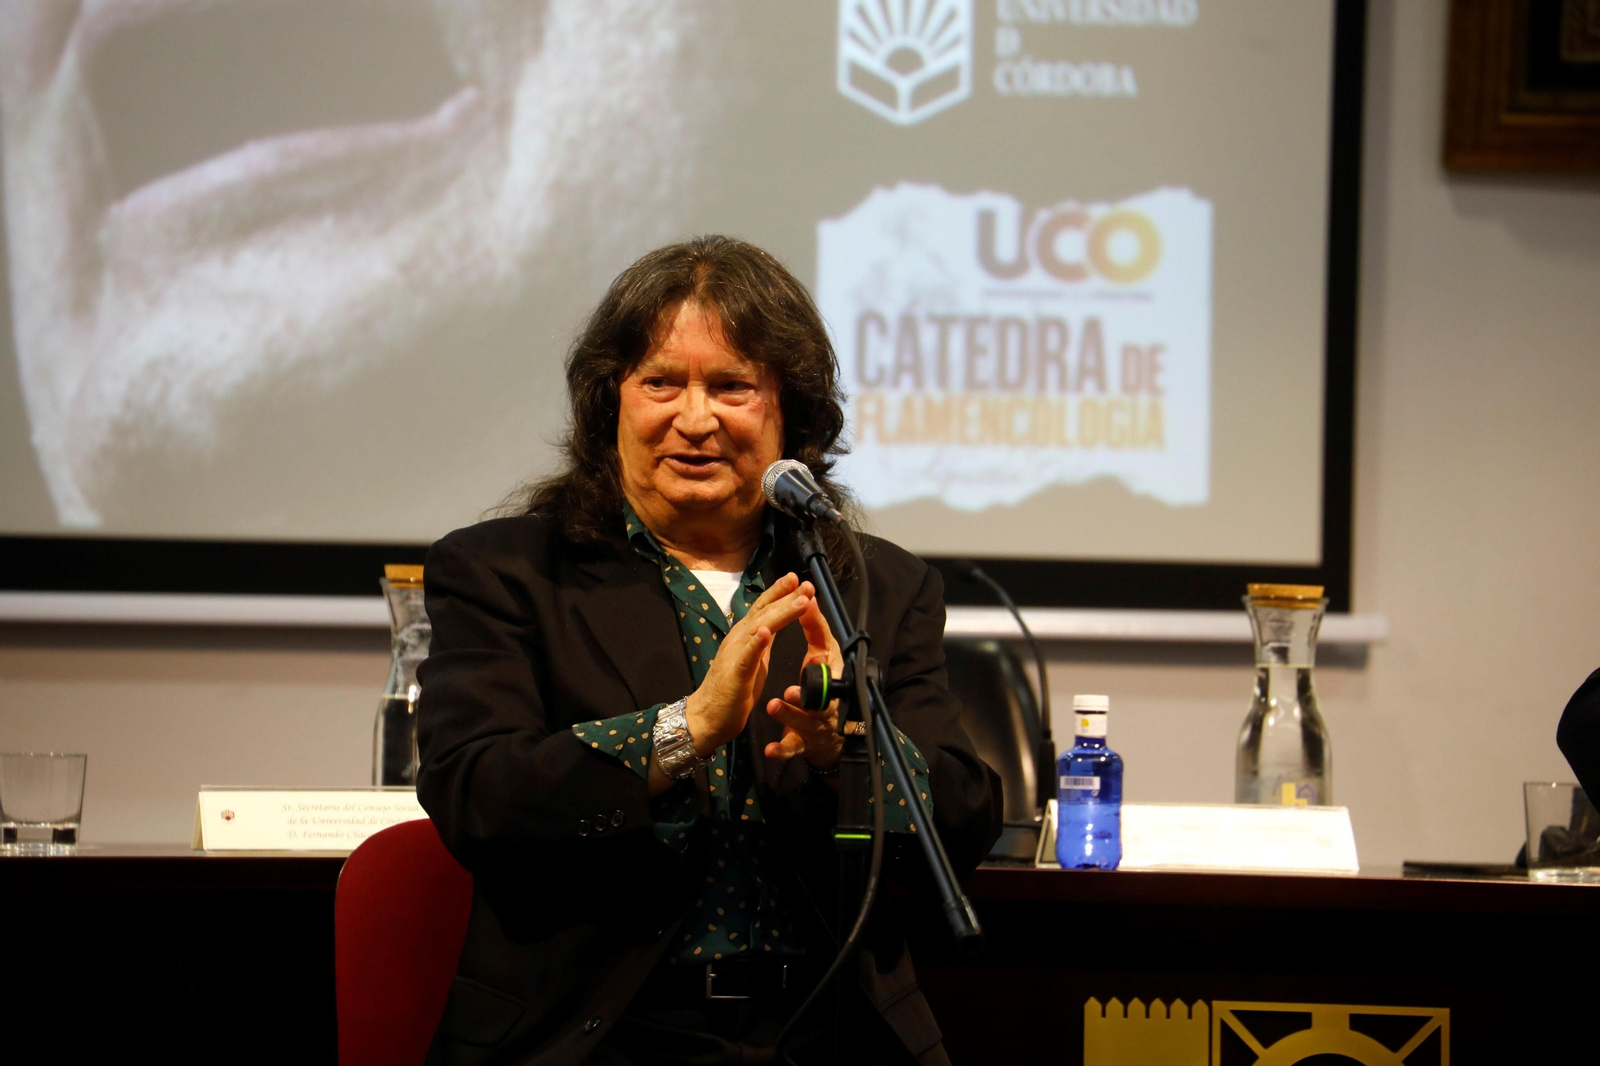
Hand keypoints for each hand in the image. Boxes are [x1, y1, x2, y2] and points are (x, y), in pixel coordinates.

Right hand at [683, 573, 813, 752]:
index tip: (798, 579)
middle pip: (764, 611)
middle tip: (806, 584)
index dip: (780, 592)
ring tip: (799, 601)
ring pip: (759, 627)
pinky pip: (747, 656)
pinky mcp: (735, 673)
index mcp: (745, 634)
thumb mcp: (756, 658)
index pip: (764, 607)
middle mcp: (739, 638)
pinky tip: (765, 632)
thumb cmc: (733, 687)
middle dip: (787, 596)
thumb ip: (764, 639)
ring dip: (780, 613)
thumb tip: (776, 621)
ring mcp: (735, 653)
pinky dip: (756, 643)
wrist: (709, 715)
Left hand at [764, 594, 844, 772]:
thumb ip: (816, 628)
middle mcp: (826, 702)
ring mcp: (814, 724)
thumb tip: (808, 595)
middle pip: (819, 700)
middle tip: (791, 689)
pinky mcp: (803, 743)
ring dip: (791, 716)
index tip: (813, 655)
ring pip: (804, 723)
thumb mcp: (822, 654)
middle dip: (806, 694)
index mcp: (831, 678)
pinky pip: (792, 748)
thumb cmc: (823, 682)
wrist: (825, 729)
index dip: (823, 661)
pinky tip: (770, 750)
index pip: (829, 668)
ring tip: (774, 705)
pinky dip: (782, 750)